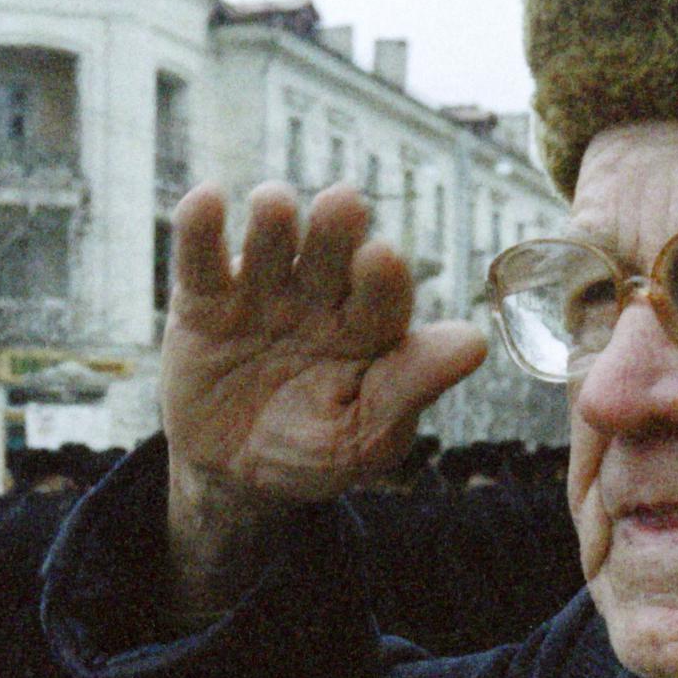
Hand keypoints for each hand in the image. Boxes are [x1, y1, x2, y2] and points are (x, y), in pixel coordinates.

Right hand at [163, 184, 486, 515]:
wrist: (229, 477)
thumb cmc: (311, 454)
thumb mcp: (364, 438)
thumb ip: (410, 388)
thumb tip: (476, 342)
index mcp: (369, 326)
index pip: (384, 294)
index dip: (383, 278)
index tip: (381, 260)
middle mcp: (320, 296)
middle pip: (332, 250)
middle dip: (337, 228)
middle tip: (342, 205)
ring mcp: (262, 292)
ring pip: (272, 242)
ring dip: (274, 218)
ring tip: (274, 206)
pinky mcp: (204, 301)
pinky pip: (201, 259)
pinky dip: (201, 228)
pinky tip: (207, 201)